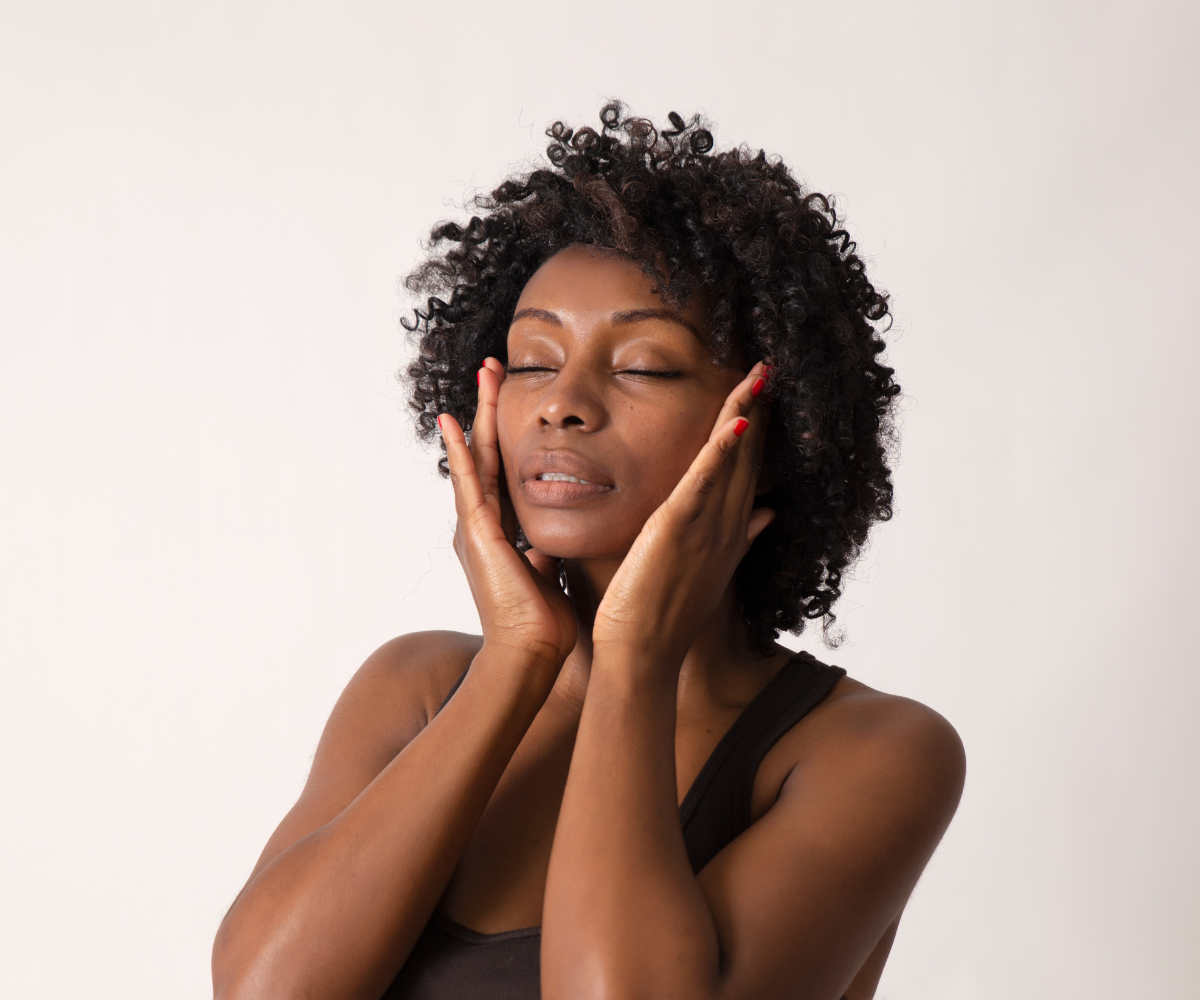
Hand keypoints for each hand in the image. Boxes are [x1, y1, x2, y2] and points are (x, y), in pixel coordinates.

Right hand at [440, 358, 577, 672]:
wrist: (532, 653)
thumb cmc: (545, 621)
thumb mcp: (552, 567)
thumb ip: (550, 544)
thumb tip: (563, 529)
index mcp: (501, 531)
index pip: (505, 468)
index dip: (509, 430)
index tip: (517, 394)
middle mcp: (482, 524)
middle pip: (488, 452)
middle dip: (493, 408)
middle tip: (495, 366)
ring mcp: (475, 528)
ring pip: (479, 457)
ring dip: (481, 414)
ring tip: (485, 375)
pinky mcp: (476, 535)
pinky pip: (468, 485)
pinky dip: (461, 453)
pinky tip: (454, 422)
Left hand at [592, 362, 773, 664]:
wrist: (643, 653)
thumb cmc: (666, 615)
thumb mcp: (711, 570)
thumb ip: (740, 538)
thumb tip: (768, 514)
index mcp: (728, 531)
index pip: (748, 469)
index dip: (759, 429)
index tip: (765, 392)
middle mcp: (725, 525)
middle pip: (747, 457)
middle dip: (759, 410)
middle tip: (769, 367)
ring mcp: (705, 527)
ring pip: (731, 461)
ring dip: (745, 415)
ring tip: (758, 375)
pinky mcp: (677, 530)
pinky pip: (702, 483)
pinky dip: (720, 452)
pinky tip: (733, 422)